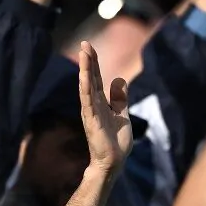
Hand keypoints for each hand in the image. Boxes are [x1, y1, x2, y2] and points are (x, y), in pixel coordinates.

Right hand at [78, 42, 131, 172]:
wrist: (114, 161)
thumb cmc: (116, 142)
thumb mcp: (122, 115)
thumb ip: (119, 99)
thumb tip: (119, 82)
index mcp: (101, 103)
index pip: (96, 79)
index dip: (94, 63)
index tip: (90, 48)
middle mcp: (93, 104)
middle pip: (90, 78)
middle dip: (88, 61)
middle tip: (84, 44)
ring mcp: (91, 111)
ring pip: (87, 87)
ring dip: (85, 70)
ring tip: (83, 54)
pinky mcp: (91, 119)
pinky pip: (87, 101)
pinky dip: (85, 88)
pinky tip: (84, 76)